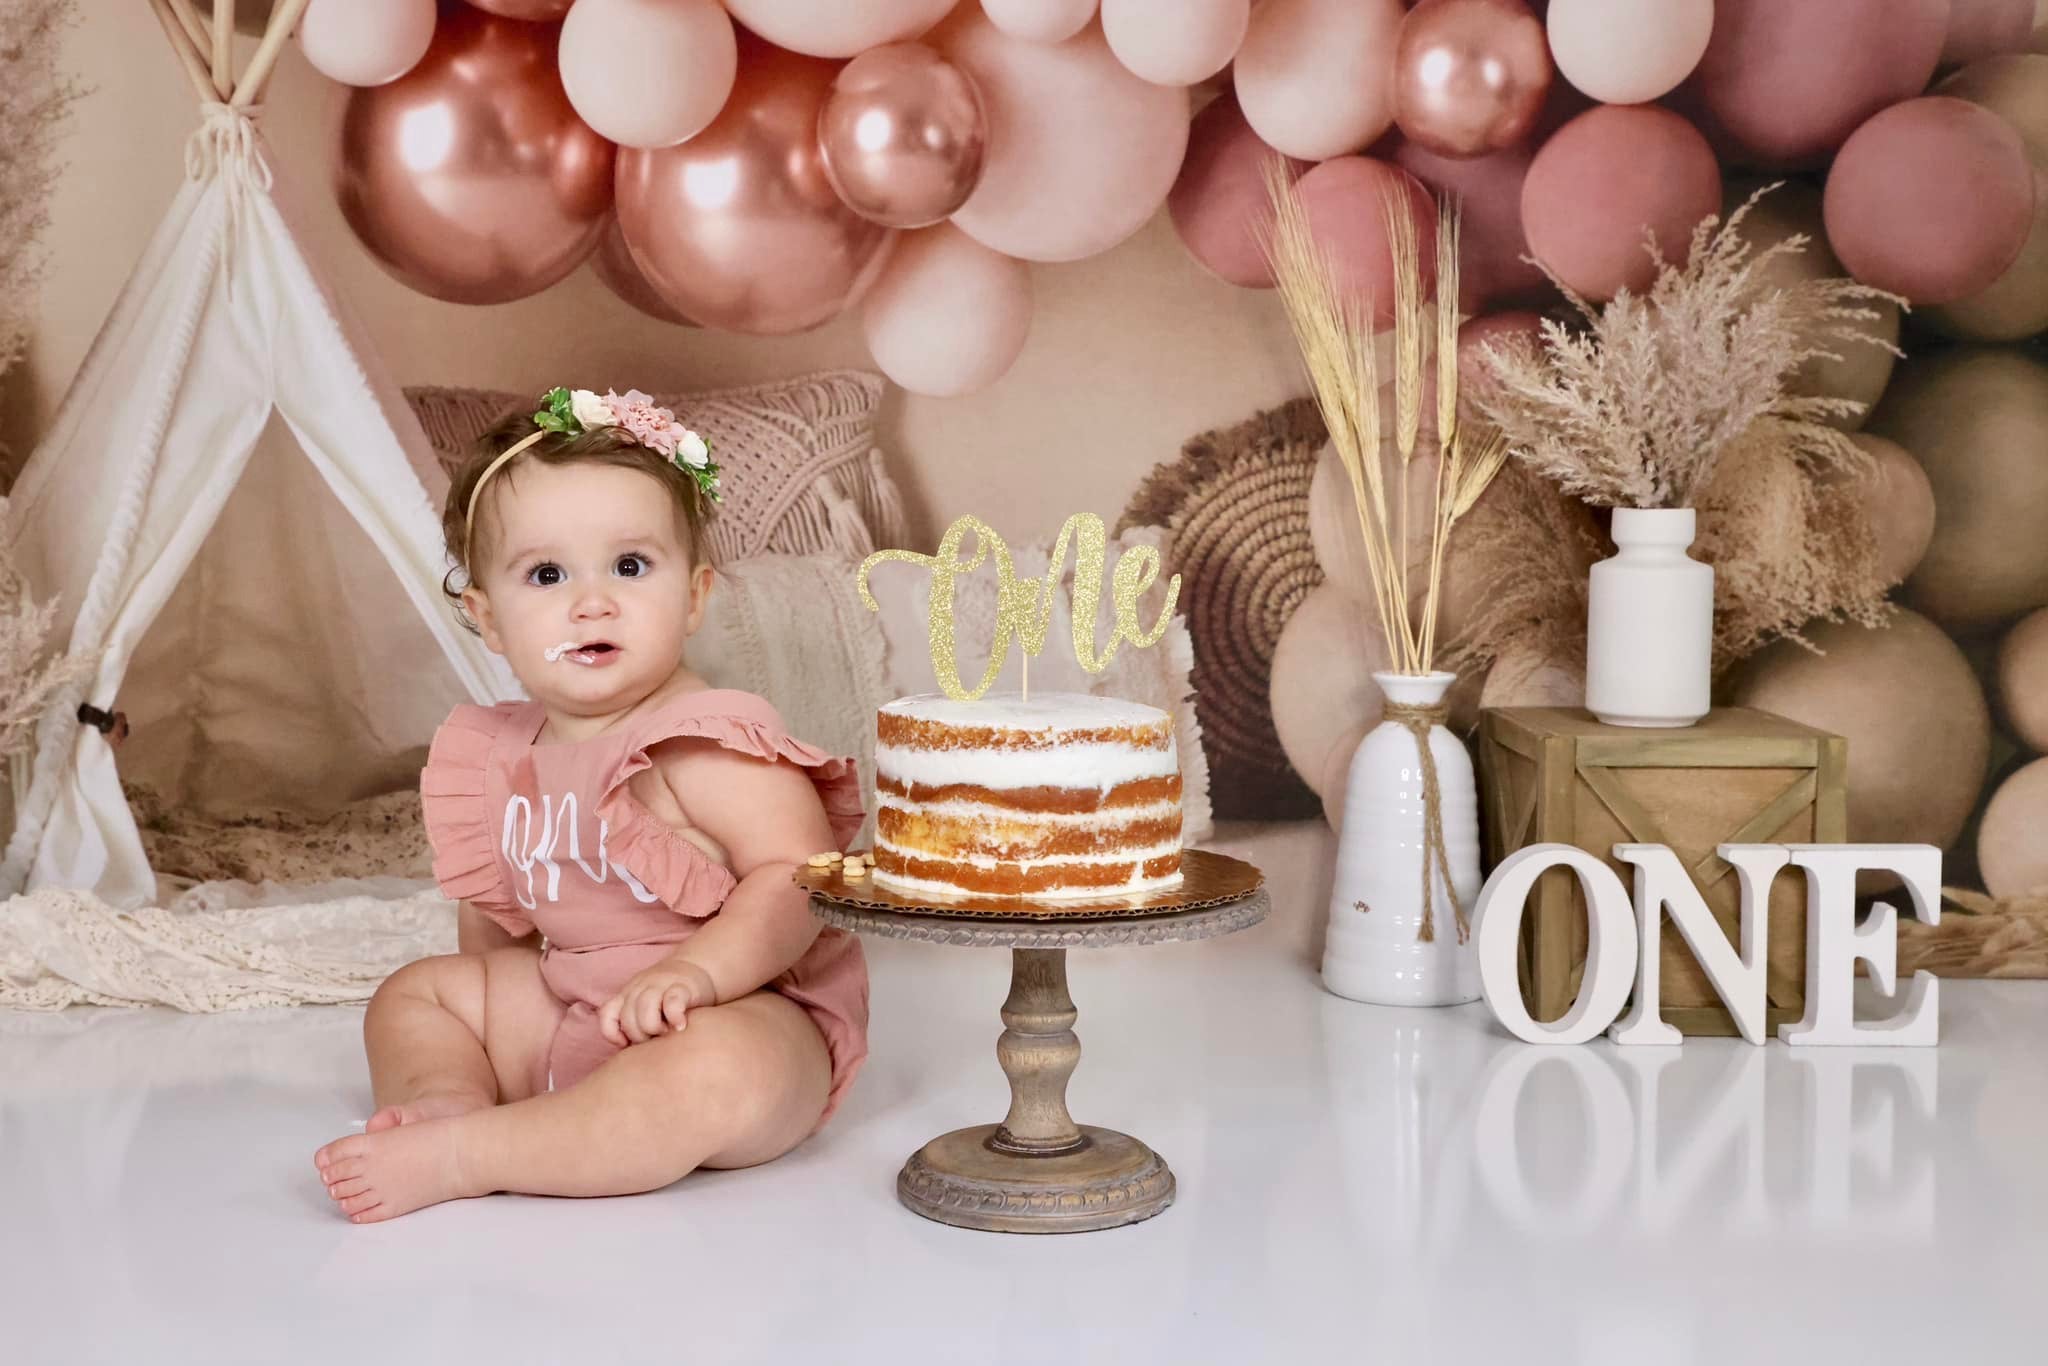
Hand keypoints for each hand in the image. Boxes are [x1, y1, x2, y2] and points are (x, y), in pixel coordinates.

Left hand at [599, 960, 716, 1045]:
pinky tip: (680, 1026)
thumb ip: (635, 1022)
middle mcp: (640, 987)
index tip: (626, 1044)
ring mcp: (661, 984)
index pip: (607, 1014)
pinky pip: (672, 1002)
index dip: (612, 1034)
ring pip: (645, 1009)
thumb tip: (627, 1056)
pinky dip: (675, 1018)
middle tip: (655, 1039)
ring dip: (654, 1027)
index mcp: (628, 994)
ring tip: (667, 1033)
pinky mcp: (683, 986)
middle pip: (628, 1017)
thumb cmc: (670, 997)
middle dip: (640, 1036)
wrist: (700, 965)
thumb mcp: (646, 1004)